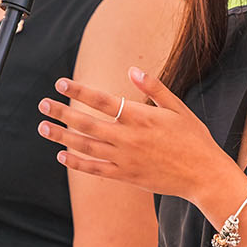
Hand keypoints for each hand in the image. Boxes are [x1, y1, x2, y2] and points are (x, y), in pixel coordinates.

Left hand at [39, 68, 234, 204]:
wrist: (204, 175)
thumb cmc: (194, 138)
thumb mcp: (178, 107)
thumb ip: (154, 87)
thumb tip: (131, 70)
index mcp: (140, 117)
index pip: (102, 100)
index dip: (79, 90)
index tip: (61, 83)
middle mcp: (128, 137)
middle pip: (87, 123)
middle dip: (62, 112)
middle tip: (43, 104)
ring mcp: (125, 158)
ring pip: (85, 146)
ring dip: (62, 136)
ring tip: (43, 127)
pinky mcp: (126, 176)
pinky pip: (95, 169)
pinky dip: (77, 163)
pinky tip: (62, 156)